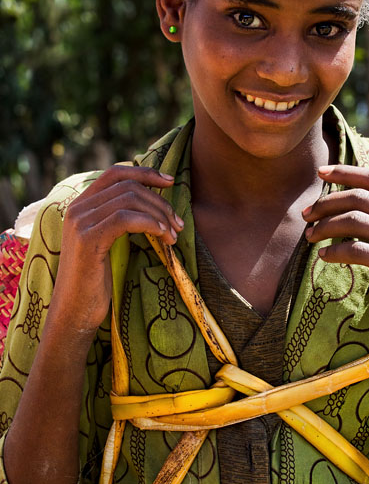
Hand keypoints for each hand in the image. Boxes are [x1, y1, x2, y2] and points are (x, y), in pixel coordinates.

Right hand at [53, 166, 182, 334]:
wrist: (75, 310)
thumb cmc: (96, 279)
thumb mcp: (108, 242)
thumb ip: (119, 219)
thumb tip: (154, 203)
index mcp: (81, 204)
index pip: (115, 173)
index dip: (145, 173)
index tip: (171, 181)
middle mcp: (77, 208)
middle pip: (128, 186)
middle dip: (159, 201)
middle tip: (178, 224)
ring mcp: (80, 222)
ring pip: (129, 199)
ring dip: (159, 214)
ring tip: (172, 235)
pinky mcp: (87, 239)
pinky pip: (124, 218)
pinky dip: (148, 223)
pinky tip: (161, 236)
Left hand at [302, 164, 368, 333]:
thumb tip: (356, 199)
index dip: (346, 172)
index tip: (321, 172)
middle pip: (359, 198)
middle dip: (326, 203)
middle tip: (306, 214)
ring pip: (354, 222)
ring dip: (325, 227)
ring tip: (310, 236)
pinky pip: (358, 252)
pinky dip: (335, 252)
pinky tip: (324, 256)